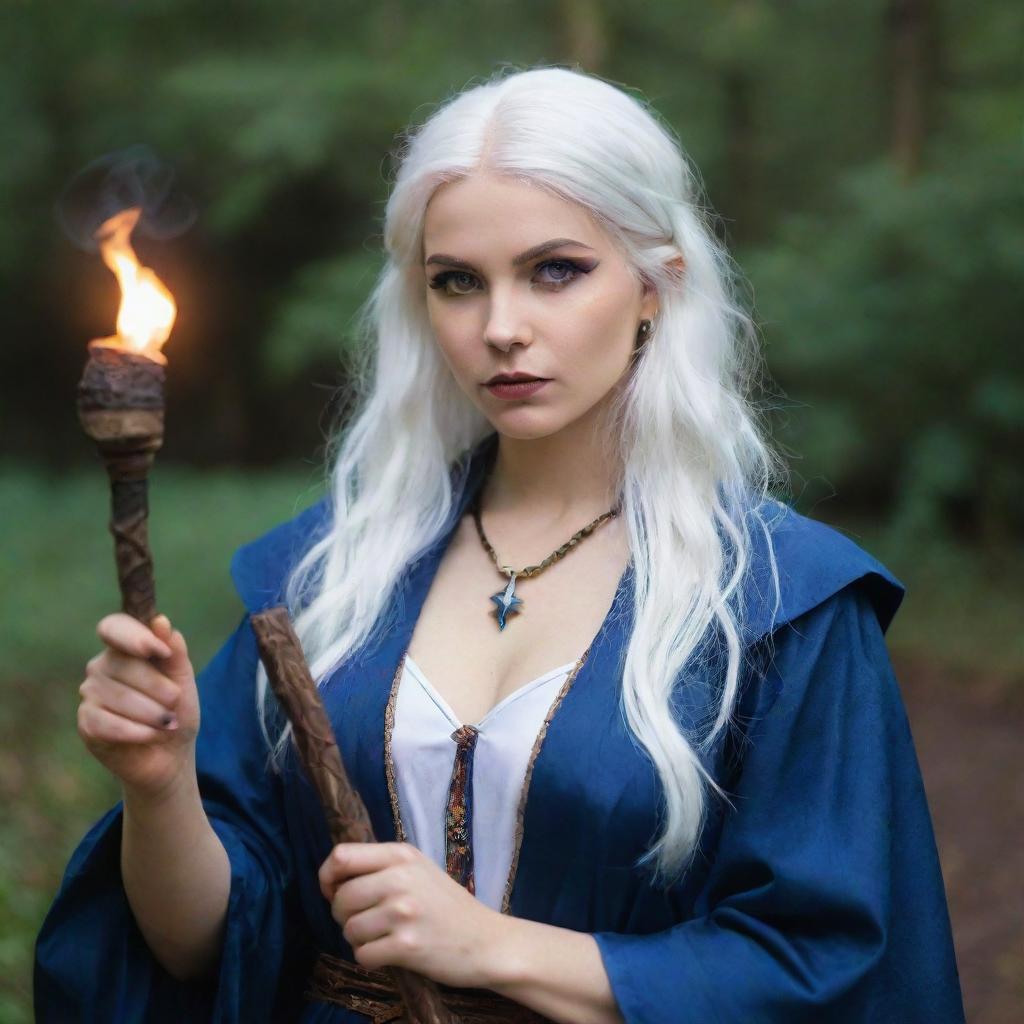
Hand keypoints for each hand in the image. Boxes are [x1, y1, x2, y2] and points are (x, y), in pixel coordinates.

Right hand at [77, 612, 199, 801]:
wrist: (171, 753)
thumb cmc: (177, 710)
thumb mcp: (183, 680)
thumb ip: (174, 652)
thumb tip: (161, 621)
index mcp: (126, 648)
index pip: (114, 626)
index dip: (134, 636)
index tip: (161, 652)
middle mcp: (102, 666)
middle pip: (122, 664)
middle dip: (157, 685)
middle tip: (175, 700)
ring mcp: (90, 694)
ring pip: (117, 696)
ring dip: (151, 712)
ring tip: (167, 722)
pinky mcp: (87, 723)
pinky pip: (107, 723)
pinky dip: (136, 731)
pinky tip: (152, 735)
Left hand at [318, 841, 508, 988]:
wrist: (486, 940)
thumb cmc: (447, 906)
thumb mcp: (418, 870)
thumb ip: (381, 867)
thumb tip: (333, 878)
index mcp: (402, 854)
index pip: (341, 856)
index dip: (327, 877)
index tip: (333, 892)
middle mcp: (401, 878)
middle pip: (341, 897)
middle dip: (343, 915)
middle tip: (364, 921)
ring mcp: (404, 912)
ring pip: (349, 929)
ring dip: (358, 939)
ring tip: (381, 937)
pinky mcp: (407, 946)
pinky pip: (363, 955)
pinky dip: (370, 959)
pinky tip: (388, 953)